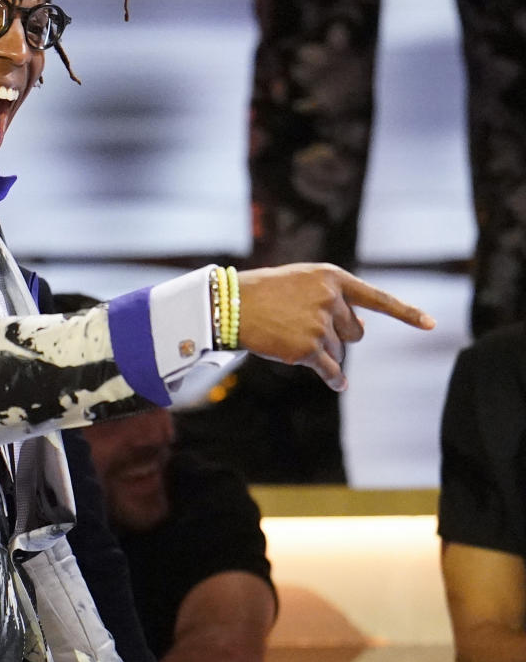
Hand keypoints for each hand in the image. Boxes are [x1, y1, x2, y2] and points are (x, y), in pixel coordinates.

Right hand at [237, 264, 434, 390]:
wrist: (230, 305)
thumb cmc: (264, 293)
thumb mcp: (302, 282)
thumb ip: (332, 298)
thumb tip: (359, 330)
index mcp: (332, 278)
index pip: (377, 298)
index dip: (406, 313)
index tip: (430, 325)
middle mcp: (330, 299)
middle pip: (354, 332)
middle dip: (339, 336)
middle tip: (310, 329)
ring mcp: (319, 325)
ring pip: (337, 350)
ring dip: (322, 351)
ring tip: (291, 338)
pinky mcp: (307, 349)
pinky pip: (329, 368)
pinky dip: (334, 377)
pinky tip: (338, 384)